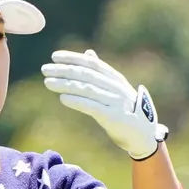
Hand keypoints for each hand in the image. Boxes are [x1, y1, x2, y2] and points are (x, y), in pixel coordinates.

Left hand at [41, 49, 168, 159]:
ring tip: (48, 82)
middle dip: (64, 70)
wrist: (143, 135)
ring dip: (66, 84)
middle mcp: (116, 87)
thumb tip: (88, 54)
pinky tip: (63, 99)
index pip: (91, 63)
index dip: (73, 58)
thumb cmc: (126, 110)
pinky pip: (92, 107)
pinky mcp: (114, 117)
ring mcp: (116, 101)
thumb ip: (101, 72)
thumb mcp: (116, 88)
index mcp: (115, 78)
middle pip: (87, 74)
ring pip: (87, 89)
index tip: (54, 57)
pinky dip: (77, 102)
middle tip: (45, 69)